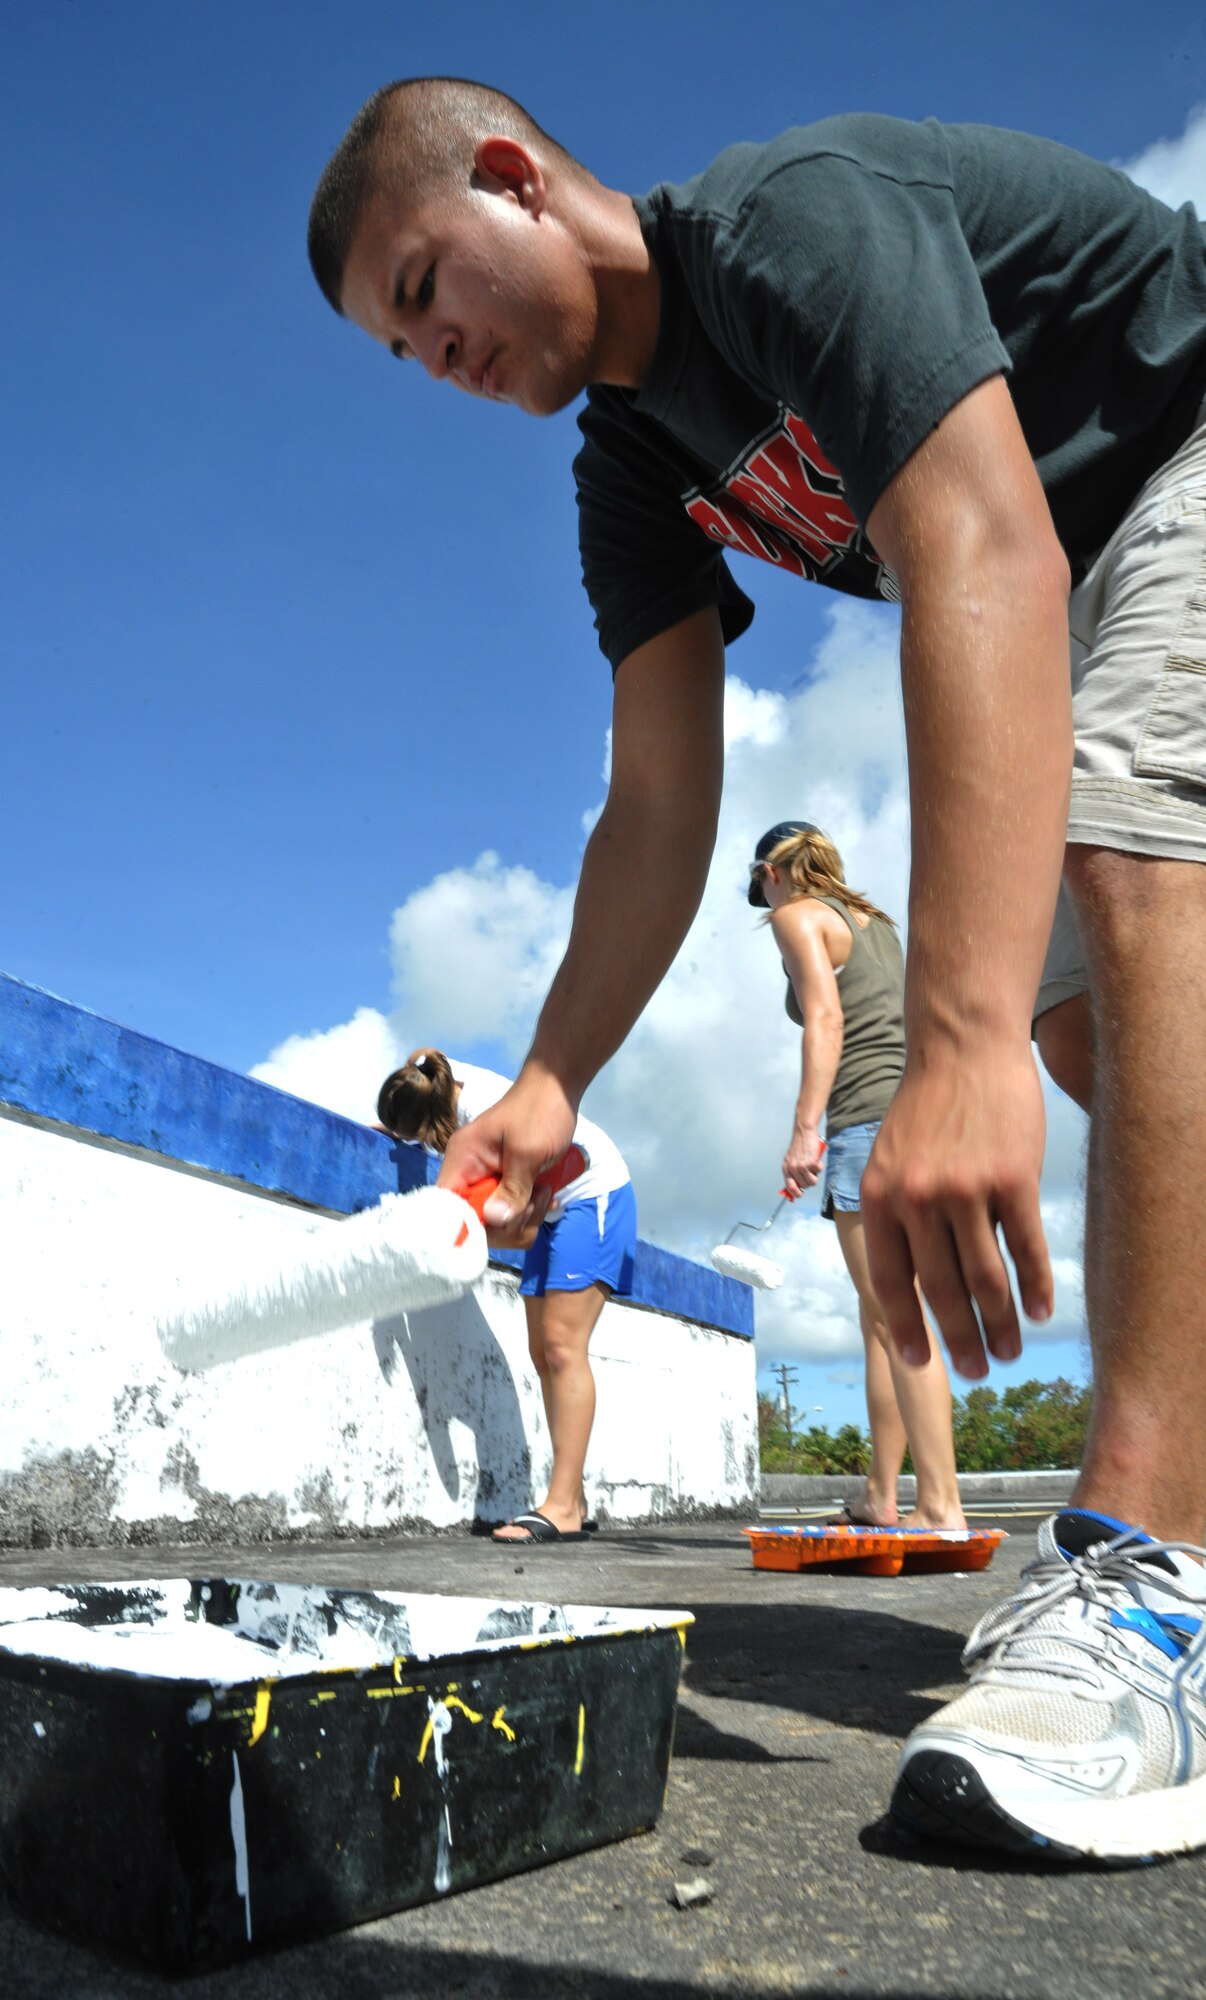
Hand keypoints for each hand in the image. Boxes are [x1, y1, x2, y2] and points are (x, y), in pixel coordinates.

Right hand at [438, 1066, 577, 1248]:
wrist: (557, 1087)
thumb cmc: (540, 1111)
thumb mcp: (529, 1151)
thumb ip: (513, 1187)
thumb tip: (494, 1220)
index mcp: (462, 1159)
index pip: (446, 1206)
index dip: (468, 1224)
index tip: (500, 1224)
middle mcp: (468, 1172)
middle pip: (475, 1221)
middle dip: (509, 1221)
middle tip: (534, 1199)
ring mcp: (488, 1179)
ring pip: (497, 1222)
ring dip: (524, 1216)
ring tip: (544, 1190)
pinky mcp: (506, 1183)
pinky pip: (512, 1213)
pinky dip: (530, 1211)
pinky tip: (547, 1193)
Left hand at [782, 1126, 824, 1197]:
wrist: (803, 1132)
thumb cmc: (799, 1146)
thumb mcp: (791, 1159)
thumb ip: (793, 1172)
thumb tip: (798, 1187)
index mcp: (786, 1169)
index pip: (789, 1187)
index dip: (795, 1193)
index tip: (800, 1194)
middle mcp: (793, 1169)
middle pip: (804, 1185)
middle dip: (809, 1180)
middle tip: (810, 1171)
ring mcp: (802, 1166)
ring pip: (812, 1181)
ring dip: (815, 1174)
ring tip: (813, 1165)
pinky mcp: (811, 1162)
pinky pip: (819, 1170)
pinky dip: (819, 1165)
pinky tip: (815, 1158)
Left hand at [859, 1044, 1052, 1380]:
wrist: (962, 1047)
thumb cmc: (929, 1107)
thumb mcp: (891, 1159)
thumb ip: (899, 1214)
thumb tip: (912, 1280)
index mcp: (881, 1198)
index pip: (891, 1279)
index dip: (906, 1325)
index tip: (918, 1360)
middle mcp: (919, 1198)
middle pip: (941, 1289)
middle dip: (959, 1338)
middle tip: (975, 1370)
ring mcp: (967, 1189)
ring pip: (986, 1278)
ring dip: (1001, 1324)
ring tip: (1009, 1351)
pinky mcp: (1013, 1178)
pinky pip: (1026, 1248)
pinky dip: (1036, 1287)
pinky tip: (1041, 1311)